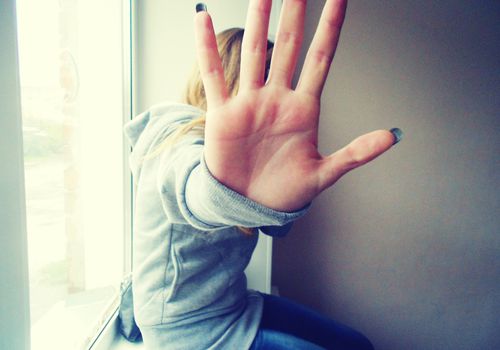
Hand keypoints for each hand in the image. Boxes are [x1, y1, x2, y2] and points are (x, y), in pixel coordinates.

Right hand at [194, 0, 396, 211]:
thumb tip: (393, 136)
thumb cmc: (286, 191)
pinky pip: (214, 75)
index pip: (320, 57)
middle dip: (294, 12)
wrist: (250, 207)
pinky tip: (203, 19)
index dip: (330, 26)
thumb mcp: (324, 174)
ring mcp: (249, 102)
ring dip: (256, 20)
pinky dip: (207, 48)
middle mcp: (277, 98)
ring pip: (253, 52)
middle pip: (287, 45)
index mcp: (303, 108)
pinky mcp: (223, 114)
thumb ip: (356, 153)